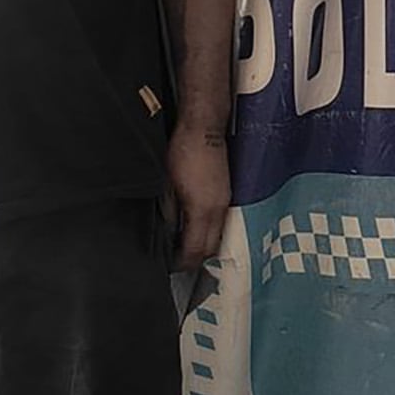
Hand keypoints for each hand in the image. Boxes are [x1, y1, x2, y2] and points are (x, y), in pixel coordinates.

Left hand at [165, 125, 230, 269]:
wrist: (203, 128)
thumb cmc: (184, 151)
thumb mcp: (166, 186)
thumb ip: (169, 213)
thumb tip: (167, 234)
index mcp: (202, 210)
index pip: (196, 250)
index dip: (182, 262)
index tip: (171, 265)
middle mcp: (218, 210)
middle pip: (211, 249)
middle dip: (195, 259)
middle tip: (177, 260)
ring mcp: (226, 202)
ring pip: (218, 237)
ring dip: (204, 245)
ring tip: (185, 245)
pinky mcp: (227, 194)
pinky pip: (221, 223)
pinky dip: (209, 231)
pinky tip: (195, 226)